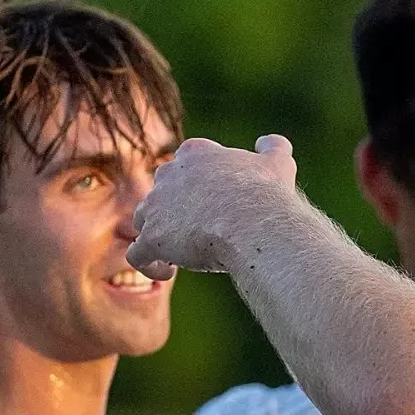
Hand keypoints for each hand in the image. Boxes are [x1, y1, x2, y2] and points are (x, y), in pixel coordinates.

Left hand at [127, 135, 300, 277]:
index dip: (194, 190)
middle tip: (198, 233)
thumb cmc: (267, 194)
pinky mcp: (151, 237)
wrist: (254, 223)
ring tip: (181, 256)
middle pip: (160, 194)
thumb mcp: (277, 163)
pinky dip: (149, 264)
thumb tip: (267, 141)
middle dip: (173, 213)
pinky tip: (168, 273)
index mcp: (194, 153)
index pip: (184, 168)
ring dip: (158, 237)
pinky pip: (137, 254)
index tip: (213, 209)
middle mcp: (168, 174)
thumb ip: (272, 147)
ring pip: (143, 221)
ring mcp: (155, 206)